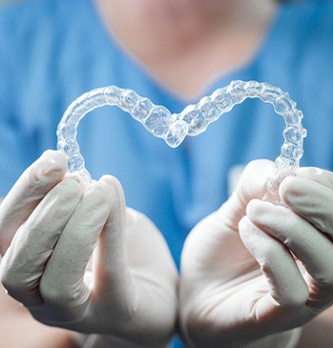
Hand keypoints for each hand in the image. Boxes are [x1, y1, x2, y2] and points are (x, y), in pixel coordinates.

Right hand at [0, 150, 177, 346]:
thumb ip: (89, 203)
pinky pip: (108, 274)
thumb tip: (86, 179)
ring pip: (55, 280)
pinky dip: (109, 233)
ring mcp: (78, 311)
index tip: (54, 159)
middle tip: (74, 183)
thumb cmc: (127, 251)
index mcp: (33, 266)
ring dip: (74, 229)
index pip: (8, 233)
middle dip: (44, 215)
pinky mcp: (116, 311)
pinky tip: (114, 201)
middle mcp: (43, 296)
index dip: (25, 193)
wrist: (163, 289)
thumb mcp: (104, 218)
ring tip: (98, 193)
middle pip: (16, 265)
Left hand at [179, 160, 332, 347]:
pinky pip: (293, 291)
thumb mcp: (241, 202)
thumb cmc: (227, 244)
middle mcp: (328, 270)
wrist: (197, 286)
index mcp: (330, 237)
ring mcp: (308, 299)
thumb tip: (283, 172)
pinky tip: (246, 231)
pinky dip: (269, 251)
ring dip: (293, 228)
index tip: (302, 174)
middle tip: (287, 188)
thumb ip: (261, 182)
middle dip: (330, 207)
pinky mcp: (277, 317)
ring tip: (255, 210)